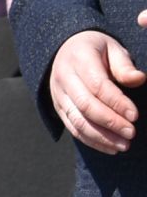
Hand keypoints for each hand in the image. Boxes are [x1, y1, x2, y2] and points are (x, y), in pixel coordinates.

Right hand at [48, 29, 145, 153]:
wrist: (67, 49)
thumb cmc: (96, 50)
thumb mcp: (112, 48)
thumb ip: (124, 65)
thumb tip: (139, 79)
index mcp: (78, 59)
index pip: (97, 85)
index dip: (117, 102)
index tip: (135, 116)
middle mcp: (64, 77)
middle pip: (86, 105)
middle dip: (110, 122)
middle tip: (132, 133)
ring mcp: (58, 94)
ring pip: (78, 120)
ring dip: (102, 136)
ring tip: (124, 145)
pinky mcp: (58, 107)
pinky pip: (73, 128)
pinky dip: (92, 141)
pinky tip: (111, 148)